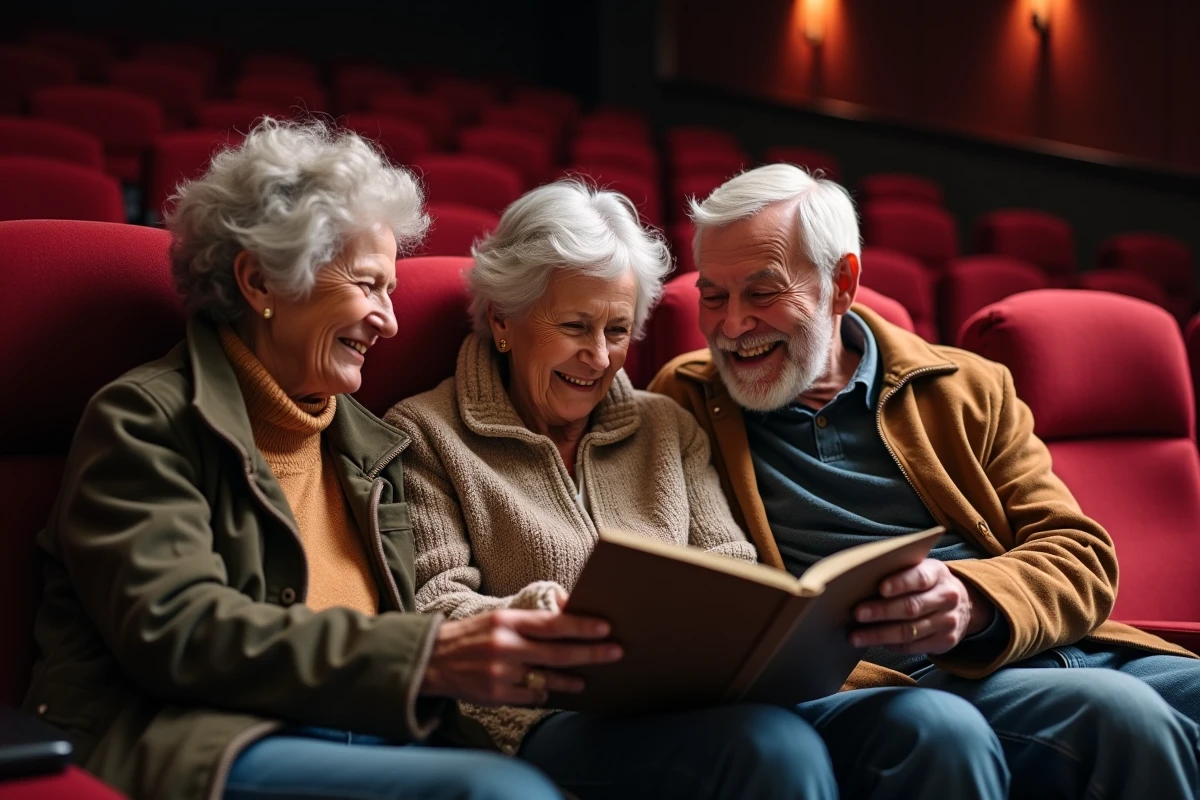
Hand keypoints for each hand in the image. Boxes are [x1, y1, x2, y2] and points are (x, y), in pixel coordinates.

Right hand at [419, 608, 621, 706]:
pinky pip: (531, 697)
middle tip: (616, 652)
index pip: (552, 624)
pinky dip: (542, 694)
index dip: (581, 627)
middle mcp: (505, 646)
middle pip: (558, 654)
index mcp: (507, 621)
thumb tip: (568, 609)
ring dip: (571, 680)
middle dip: (591, 653)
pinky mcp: (495, 696)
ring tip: (584, 680)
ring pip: (548, 680)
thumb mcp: (498, 617)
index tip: (605, 628)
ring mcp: (500, 674)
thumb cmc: (473, 635)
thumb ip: (531, 618)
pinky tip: (548, 690)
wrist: (432, 660)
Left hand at [850, 559, 994, 654]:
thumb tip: (861, 583)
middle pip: (911, 607)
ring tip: (856, 636)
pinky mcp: (945, 642)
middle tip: (857, 614)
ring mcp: (948, 622)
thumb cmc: (927, 584)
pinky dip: (891, 645)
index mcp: (938, 574)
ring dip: (880, 635)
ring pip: (909, 631)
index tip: (881, 589)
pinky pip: (913, 646)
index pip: (920, 578)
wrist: (964, 604)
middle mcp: (947, 598)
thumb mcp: (921, 569)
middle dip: (881, 612)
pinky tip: (875, 642)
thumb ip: (900, 573)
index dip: (900, 583)